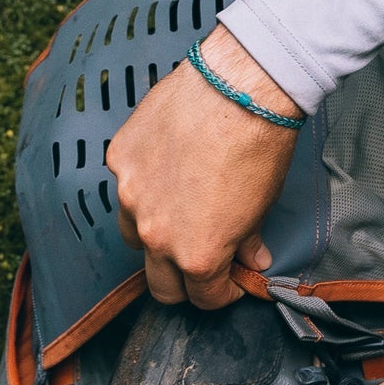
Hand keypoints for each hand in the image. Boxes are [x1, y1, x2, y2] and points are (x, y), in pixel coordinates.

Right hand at [108, 23, 299, 308]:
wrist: (238, 87)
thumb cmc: (259, 144)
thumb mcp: (263, 205)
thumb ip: (247, 240)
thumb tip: (251, 258)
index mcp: (197, 255)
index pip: (201, 297)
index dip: (220, 293)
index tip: (229, 281)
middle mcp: (156, 234)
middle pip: (159, 282)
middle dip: (183, 280)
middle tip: (202, 261)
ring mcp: (130, 196)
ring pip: (134, 235)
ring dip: (156, 234)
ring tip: (181, 211)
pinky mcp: (119, 159)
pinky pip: (127, 185)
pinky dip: (146, 184)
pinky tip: (168, 165)